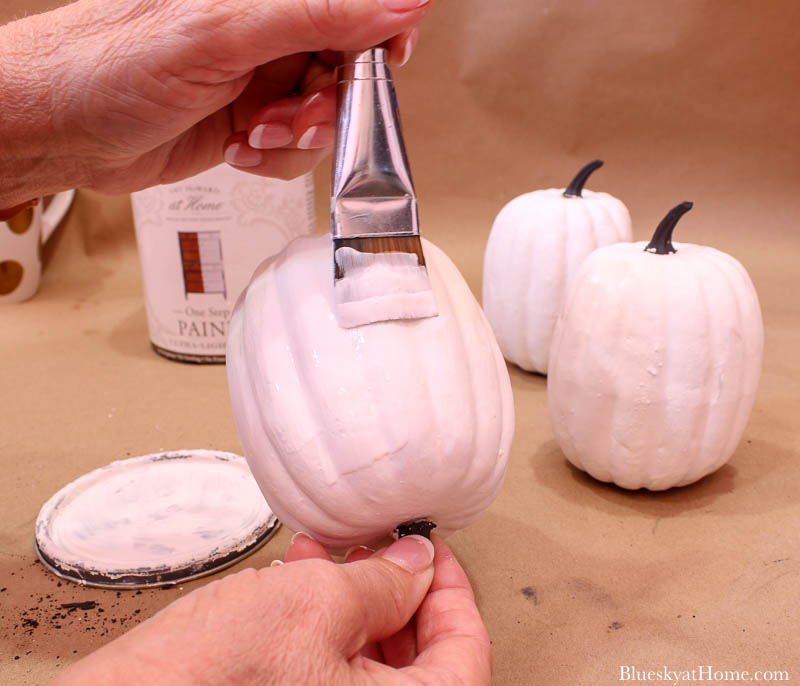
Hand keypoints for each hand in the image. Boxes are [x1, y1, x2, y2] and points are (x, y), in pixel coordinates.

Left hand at [0, 0, 431, 205]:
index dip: (377, 37)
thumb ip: (316, 16)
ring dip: (297, 136)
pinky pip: (292, 148)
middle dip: (331, 103)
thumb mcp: (224, 34)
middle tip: (302, 116)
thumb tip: (399, 4)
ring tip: (258, 133)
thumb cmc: (109, 65)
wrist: (59, 130)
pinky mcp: (246, 123)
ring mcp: (256, 80)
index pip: (351, 9)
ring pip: (323, 116)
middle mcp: (264, 33)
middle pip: (344, 68)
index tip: (384, 65)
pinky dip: (274, 157)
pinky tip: (241, 149)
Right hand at [50, 534, 490, 684]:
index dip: (452, 589)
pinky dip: (324, 628)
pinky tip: (300, 583)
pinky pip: (330, 675)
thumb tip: (419, 560)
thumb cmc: (209, 678)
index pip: (465, 653)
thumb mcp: (313, 605)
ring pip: (372, 665)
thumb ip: (384, 581)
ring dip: (357, 603)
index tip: (432, 550)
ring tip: (327, 555)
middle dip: (399, 591)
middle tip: (378, 548)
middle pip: (422, 660)